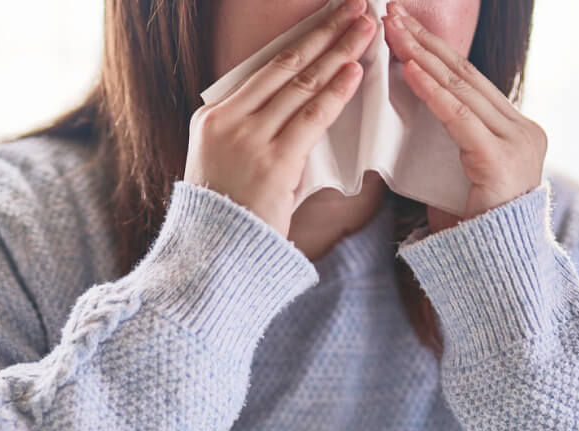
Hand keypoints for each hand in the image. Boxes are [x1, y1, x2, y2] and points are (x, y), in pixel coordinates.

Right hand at [184, 0, 376, 237]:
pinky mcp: (273, 161)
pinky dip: (336, 92)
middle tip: (354, 7)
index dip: (302, 40)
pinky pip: (311, 117)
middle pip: (286, 64)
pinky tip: (356, 71)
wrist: (212, 258)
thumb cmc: (226, 219)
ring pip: (302, 84)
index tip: (326, 20)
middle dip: (325, 31)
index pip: (265, 69)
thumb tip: (292, 115)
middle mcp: (228, 119)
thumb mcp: (224, 167)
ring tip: (365, 28)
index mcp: (212, 117)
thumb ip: (252, 137)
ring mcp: (249, 138)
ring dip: (339, 52)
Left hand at [382, 2, 547, 232]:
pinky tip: (409, 69)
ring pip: (461, 89)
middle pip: (465, 76)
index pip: (468, 82)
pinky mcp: (501, 159)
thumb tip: (412, 110)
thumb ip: (448, 143)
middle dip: (425, 42)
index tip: (402, 28)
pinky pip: (458, 117)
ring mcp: (517, 143)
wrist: (495, 275)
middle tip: (392, 14)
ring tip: (392, 31)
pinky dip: (431, 91)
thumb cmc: (469, 234)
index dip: (435, 51)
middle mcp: (524, 131)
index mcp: (516, 132)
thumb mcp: (457, 176)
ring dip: (422, 56)